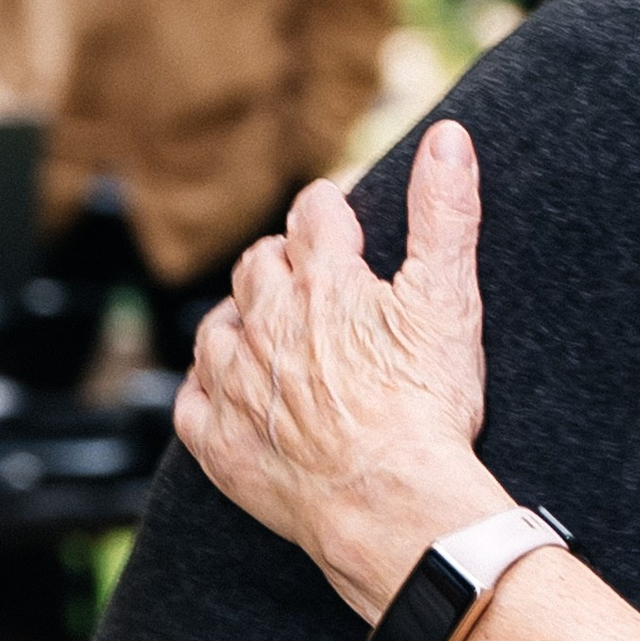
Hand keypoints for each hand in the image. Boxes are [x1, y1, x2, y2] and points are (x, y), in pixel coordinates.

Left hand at [174, 119, 501, 618]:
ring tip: (263, 328)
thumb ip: (446, 212)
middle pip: (258, 265)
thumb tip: (448, 134)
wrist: (390, 506)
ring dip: (238, 319)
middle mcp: (267, 323)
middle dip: (282, 260)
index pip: (315, 213)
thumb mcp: (448, 299)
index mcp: (324, 281)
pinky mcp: (220, 443)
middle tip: (307, 274)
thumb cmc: (426, 407)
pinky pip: (190, 403)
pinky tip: (225, 392)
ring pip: (217, 328)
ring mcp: (236, 385)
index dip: (330, 210)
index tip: (339, 215)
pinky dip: (206, 390)